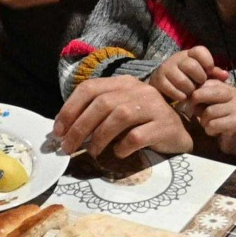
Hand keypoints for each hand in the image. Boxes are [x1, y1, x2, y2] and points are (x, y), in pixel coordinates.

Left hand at [53, 76, 193, 159]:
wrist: (177, 133)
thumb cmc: (142, 124)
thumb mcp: (118, 112)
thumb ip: (95, 114)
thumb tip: (63, 131)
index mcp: (122, 83)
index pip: (89, 88)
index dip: (70, 109)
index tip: (58, 131)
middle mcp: (138, 89)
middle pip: (102, 104)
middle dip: (79, 128)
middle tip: (68, 148)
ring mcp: (153, 106)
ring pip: (119, 117)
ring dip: (99, 138)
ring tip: (92, 152)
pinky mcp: (164, 125)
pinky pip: (137, 136)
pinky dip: (122, 147)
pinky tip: (118, 154)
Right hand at [149, 47, 218, 106]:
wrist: (163, 83)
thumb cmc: (188, 78)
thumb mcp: (201, 73)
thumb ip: (214, 74)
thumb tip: (225, 76)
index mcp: (189, 54)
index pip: (200, 51)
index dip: (207, 62)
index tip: (208, 72)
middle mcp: (176, 58)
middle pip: (191, 66)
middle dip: (198, 78)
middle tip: (198, 85)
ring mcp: (166, 68)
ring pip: (182, 80)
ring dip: (189, 90)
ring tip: (190, 92)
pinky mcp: (158, 80)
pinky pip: (172, 90)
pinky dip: (180, 96)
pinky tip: (183, 97)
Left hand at [188, 80, 235, 166]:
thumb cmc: (223, 120)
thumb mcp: (214, 104)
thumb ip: (204, 95)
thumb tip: (185, 91)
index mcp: (230, 89)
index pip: (207, 83)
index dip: (195, 92)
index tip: (191, 102)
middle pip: (207, 93)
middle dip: (196, 102)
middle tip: (195, 112)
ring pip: (209, 111)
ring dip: (204, 121)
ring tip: (209, 124)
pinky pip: (214, 124)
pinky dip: (210, 130)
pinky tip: (215, 131)